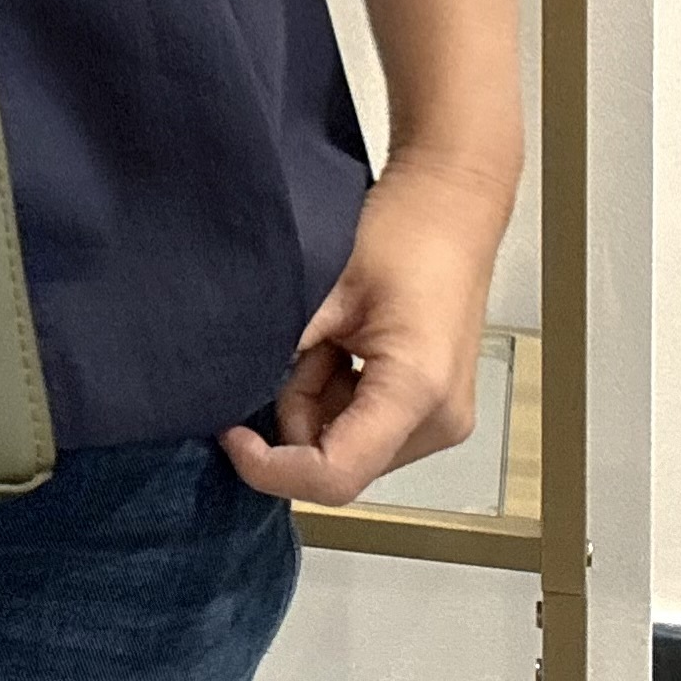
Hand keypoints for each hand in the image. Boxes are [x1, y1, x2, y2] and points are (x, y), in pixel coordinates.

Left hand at [219, 150, 513, 506]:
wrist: (451, 205)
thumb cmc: (402, 232)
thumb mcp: (325, 287)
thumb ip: (282, 349)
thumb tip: (230, 392)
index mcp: (415, 390)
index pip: (334, 474)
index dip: (270, 467)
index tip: (231, 432)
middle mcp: (438, 420)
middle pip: (338, 462)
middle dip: (299, 412)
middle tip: (305, 343)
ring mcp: (440, 420)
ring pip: (345, 446)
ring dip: (318, 400)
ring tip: (332, 335)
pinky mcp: (434, 411)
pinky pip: (363, 427)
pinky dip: (338, 395)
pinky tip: (346, 345)